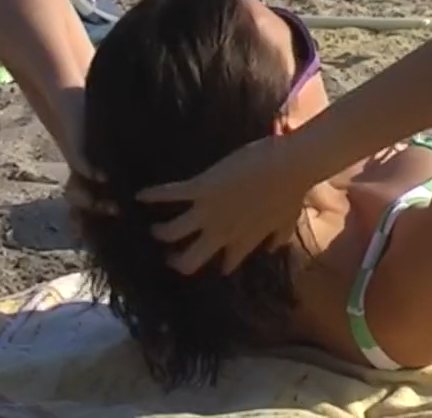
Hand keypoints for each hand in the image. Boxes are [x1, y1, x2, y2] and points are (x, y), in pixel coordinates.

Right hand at [138, 134, 310, 274]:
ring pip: (171, 234)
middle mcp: (221, 233)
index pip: (224, 264)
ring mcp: (208, 212)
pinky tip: (139, 195)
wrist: (289, 167)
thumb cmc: (292, 190)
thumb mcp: (287, 220)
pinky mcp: (201, 189)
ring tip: (151, 226)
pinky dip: (152, 196)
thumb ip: (278, 237)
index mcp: (243, 241)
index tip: (210, 260)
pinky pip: (171, 195)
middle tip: (168, 254)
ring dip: (159, 231)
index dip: (216, 264)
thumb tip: (272, 249)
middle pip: (188, 261)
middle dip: (175, 260)